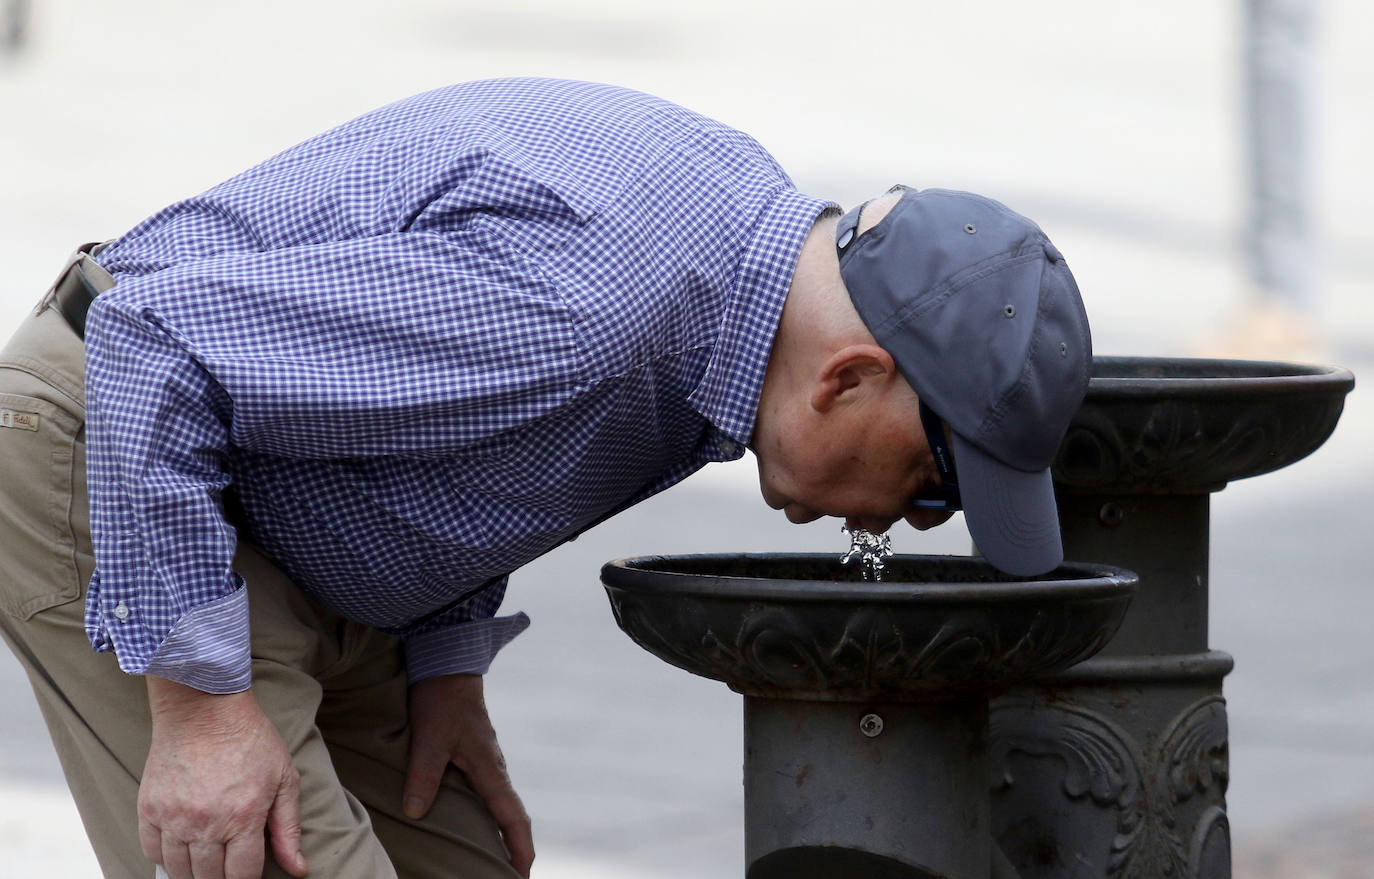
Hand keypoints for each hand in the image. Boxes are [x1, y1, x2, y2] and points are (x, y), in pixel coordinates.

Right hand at [139, 677, 307, 878]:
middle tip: (228, 864)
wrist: (204, 709)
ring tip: (207, 859)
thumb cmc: (249, 739)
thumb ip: (289, 828)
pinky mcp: (149, 808)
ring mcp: (174, 818)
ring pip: (179, 871)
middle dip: (221, 878)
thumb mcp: (284, 779)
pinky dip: (166, 857)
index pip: (242, 876)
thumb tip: (298, 868)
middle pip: (209, 878)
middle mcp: (206, 823)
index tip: (248, 872)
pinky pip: (152, 852)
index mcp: (244, 817)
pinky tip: (182, 848)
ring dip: (194, 872)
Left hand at [404, 674, 533, 876]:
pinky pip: (486, 796)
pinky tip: (469, 827)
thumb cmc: (441, 701)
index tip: (522, 876)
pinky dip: (486, 818)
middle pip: (512, 819)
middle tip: (507, 877)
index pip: (514, 818)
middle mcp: (494, 771)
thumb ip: (424, 775)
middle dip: (514, 851)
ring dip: (500, 835)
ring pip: (499, 807)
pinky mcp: (475, 759)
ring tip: (490, 862)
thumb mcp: (429, 738)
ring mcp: (487, 765)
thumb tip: (417, 812)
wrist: (448, 666)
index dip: (520, 850)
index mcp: (491, 770)